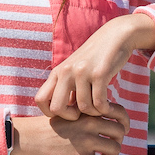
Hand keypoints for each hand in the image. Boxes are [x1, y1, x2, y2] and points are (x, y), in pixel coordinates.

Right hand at [12, 110, 130, 154]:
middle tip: (110, 144)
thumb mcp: (64, 111)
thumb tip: (102, 116)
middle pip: (119, 130)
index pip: (117, 110)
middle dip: (118, 139)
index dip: (124, 121)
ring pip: (115, 148)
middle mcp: (86, 123)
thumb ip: (82, 112)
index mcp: (84, 110)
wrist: (28, 139)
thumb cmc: (45, 126)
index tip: (121, 128)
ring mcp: (84, 140)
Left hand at [36, 13, 154, 120]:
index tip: (68, 112)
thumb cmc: (95, 59)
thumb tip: (62, 113)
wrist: (114, 37)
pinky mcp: (99, 73)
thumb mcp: (75, 70)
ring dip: (95, 113)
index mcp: (57, 72)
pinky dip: (106, 110)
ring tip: (101, 106)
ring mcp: (81, 72)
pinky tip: (110, 105)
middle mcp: (65, 71)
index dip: (52, 113)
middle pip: (57, 109)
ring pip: (83, 108)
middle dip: (71, 118)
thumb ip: (67, 88)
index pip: (40, 100)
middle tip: (84, 114)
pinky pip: (99, 104)